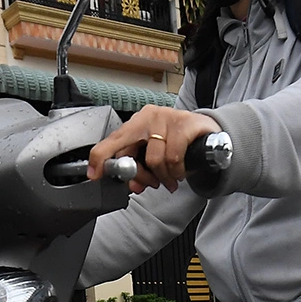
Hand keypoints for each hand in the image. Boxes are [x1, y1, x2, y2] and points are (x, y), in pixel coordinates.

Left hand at [89, 105, 221, 193]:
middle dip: (138, 174)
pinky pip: (174, 157)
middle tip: (150, 184)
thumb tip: (132, 185)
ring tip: (171, 179)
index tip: (94, 174)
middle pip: (129, 150)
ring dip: (163, 177)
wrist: (206, 131)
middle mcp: (148, 116)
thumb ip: (140, 168)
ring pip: (154, 159)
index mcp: (136, 122)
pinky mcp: (185, 124)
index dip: (101, 157)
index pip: (112, 139)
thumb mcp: (154, 154)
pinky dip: (176, 171)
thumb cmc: (177, 141)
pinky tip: (180, 173)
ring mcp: (167, 117)